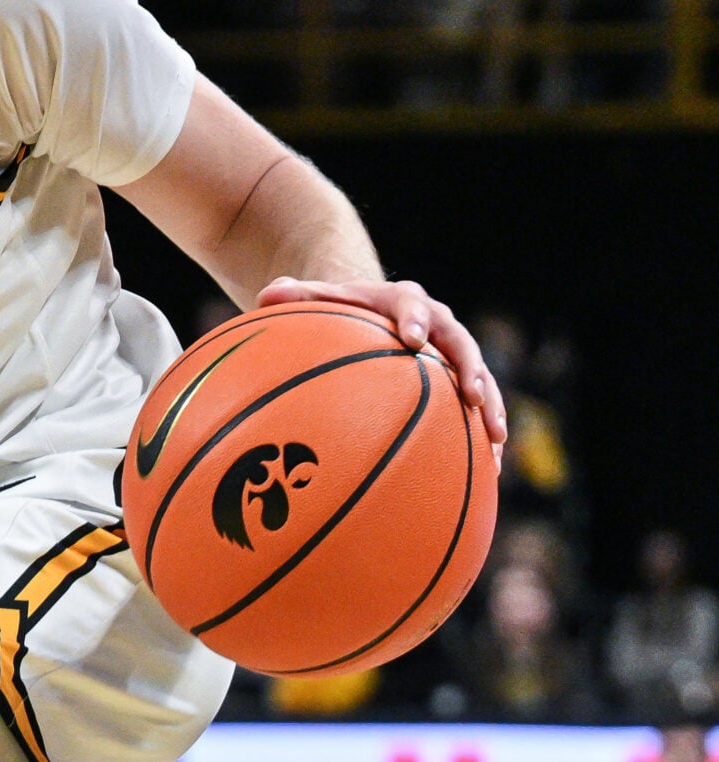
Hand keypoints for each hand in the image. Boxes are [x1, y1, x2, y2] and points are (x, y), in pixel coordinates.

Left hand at [254, 277, 506, 455]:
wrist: (371, 309)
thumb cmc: (339, 307)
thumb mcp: (317, 298)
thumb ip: (294, 296)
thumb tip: (266, 296)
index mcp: (403, 299)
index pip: (412, 306)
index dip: (415, 321)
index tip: (414, 341)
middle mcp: (438, 322)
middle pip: (460, 341)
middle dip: (470, 367)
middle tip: (473, 395)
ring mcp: (453, 350)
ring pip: (480, 375)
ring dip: (492, 405)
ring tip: (496, 437)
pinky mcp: (461, 377)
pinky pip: (482, 404)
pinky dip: (487, 430)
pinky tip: (492, 466)